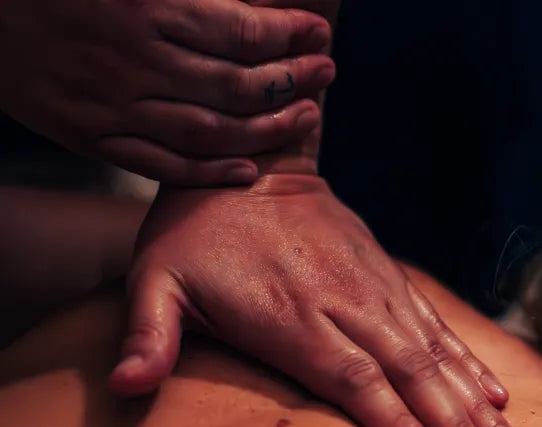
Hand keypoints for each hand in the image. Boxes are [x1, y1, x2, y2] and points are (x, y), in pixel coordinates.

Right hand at [0, 0, 335, 184]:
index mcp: (143, 3)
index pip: (241, 30)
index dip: (289, 35)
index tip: (318, 33)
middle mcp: (134, 58)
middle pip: (237, 85)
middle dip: (292, 82)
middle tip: (326, 74)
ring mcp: (112, 103)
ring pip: (209, 130)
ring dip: (267, 129)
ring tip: (306, 117)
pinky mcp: (90, 135)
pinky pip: (161, 163)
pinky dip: (209, 171)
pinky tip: (247, 169)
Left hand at [110, 176, 529, 426]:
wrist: (250, 164)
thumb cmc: (195, 234)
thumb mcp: (155, 279)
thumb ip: (147, 334)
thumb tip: (124, 386)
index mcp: (294, 318)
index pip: (356, 379)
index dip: (396, 422)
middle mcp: (348, 305)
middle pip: (412, 374)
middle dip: (457, 426)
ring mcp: (377, 291)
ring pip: (437, 355)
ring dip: (476, 404)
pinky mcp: (391, 281)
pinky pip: (440, 328)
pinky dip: (472, 364)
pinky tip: (499, 396)